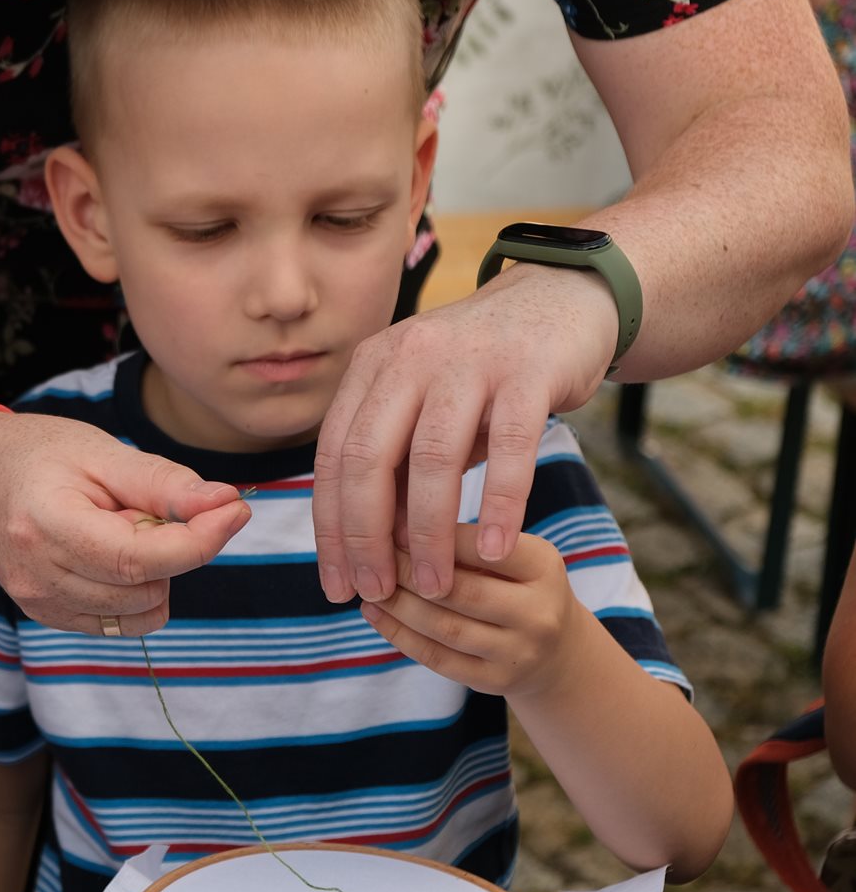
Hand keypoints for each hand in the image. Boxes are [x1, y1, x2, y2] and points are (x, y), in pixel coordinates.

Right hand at [0, 410, 252, 635]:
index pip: (140, 559)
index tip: (235, 509)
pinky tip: (110, 553)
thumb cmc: (37, 453)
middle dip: (172, 547)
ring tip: (119, 528)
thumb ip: (163, 483)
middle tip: (143, 505)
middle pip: (146, 588)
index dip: (199, 541)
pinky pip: (122, 623)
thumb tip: (227, 504)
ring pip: (140, 612)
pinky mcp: (47, 616)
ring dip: (154, 572)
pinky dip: (135, 591)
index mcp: (47, 526)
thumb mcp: (101, 451)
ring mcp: (39, 603)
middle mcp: (38, 576)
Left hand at [313, 262, 616, 605]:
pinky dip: (499, 502)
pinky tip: (492, 549)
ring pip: (432, 457)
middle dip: (366, 535)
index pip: (332, 455)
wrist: (562, 301)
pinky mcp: (528, 369)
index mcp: (372, 367)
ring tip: (434, 586)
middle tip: (375, 591)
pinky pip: (510, 445)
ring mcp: (467, 360)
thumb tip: (369, 543)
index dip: (330, 526)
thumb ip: (395, 463)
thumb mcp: (424, 407)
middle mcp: (409, 357)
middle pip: (368, 457)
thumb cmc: (482, 372)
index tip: (337, 583)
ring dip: (428, 531)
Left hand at [356, 523, 583, 697]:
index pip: (482, 547)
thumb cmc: (517, 586)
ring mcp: (519, 652)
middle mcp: (539, 613)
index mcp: (544, 567)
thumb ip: (465, 541)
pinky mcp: (496, 681)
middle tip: (372, 557)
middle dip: (408, 573)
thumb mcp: (510, 554)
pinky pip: (438, 658)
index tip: (391, 526)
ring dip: (398, 606)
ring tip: (368, 586)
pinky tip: (374, 615)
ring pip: (444, 628)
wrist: (557, 649)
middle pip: (461, 591)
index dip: (432, 536)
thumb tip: (392, 525)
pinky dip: (399, 635)